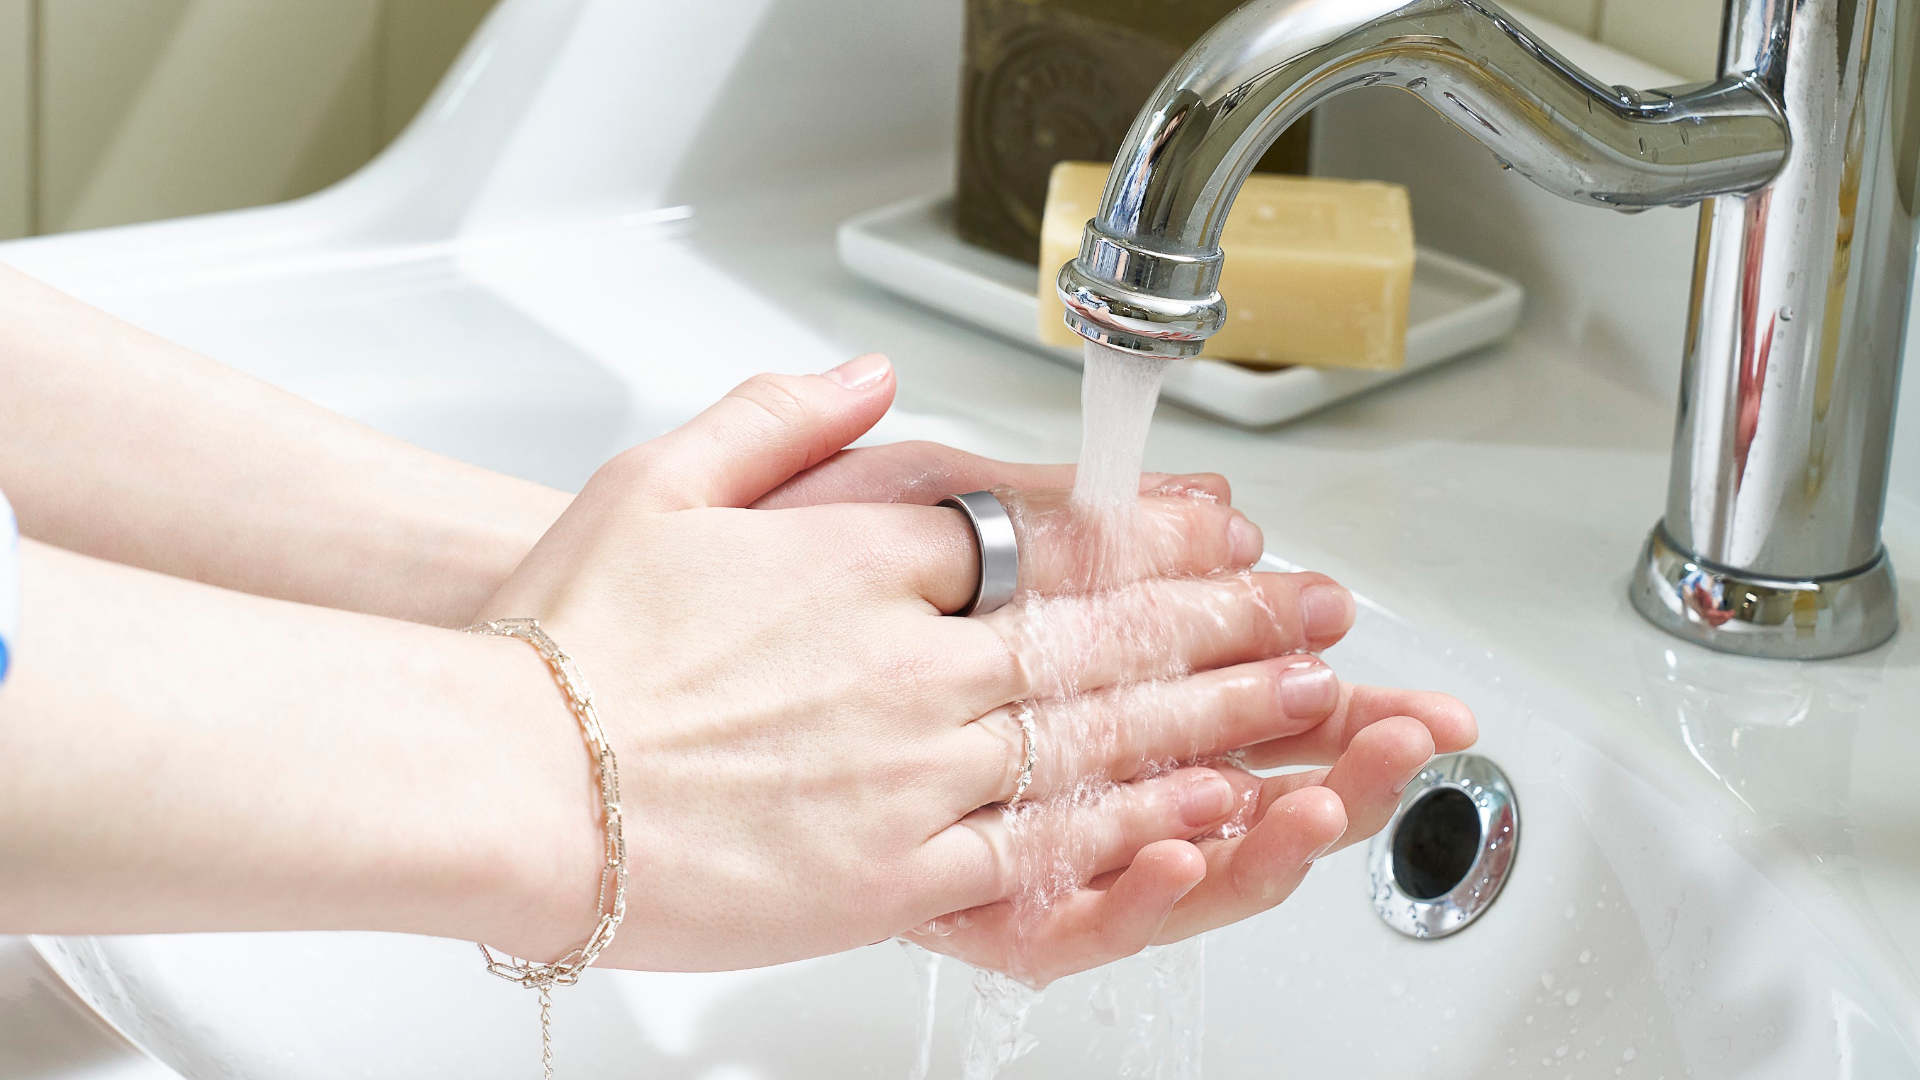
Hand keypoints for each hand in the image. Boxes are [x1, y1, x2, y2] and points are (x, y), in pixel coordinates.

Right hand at [477, 355, 1472, 981]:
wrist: (489, 777)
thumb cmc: (559, 640)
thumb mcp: (659, 480)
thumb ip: (782, 417)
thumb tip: (872, 376)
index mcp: (858, 567)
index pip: (1042, 545)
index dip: (1150, 543)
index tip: (1221, 540)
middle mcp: (904, 666)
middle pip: (1097, 641)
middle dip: (1226, 626)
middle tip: (1318, 616)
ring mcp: (903, 774)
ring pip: (1092, 744)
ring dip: (1213, 719)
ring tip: (1307, 704)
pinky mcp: (883, 876)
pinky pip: (1032, 853)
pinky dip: (1128, 832)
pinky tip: (1203, 816)